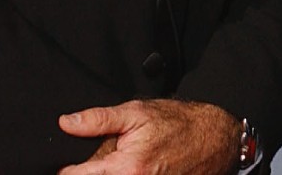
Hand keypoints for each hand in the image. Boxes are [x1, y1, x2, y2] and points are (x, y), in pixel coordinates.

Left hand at [56, 98, 238, 174]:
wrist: (215, 139)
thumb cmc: (179, 123)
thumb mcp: (137, 112)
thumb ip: (99, 119)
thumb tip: (66, 123)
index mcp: (124, 169)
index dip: (68, 169)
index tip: (68, 163)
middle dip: (92, 171)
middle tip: (105, 158)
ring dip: (110, 173)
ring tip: (123, 161)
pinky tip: (137, 167)